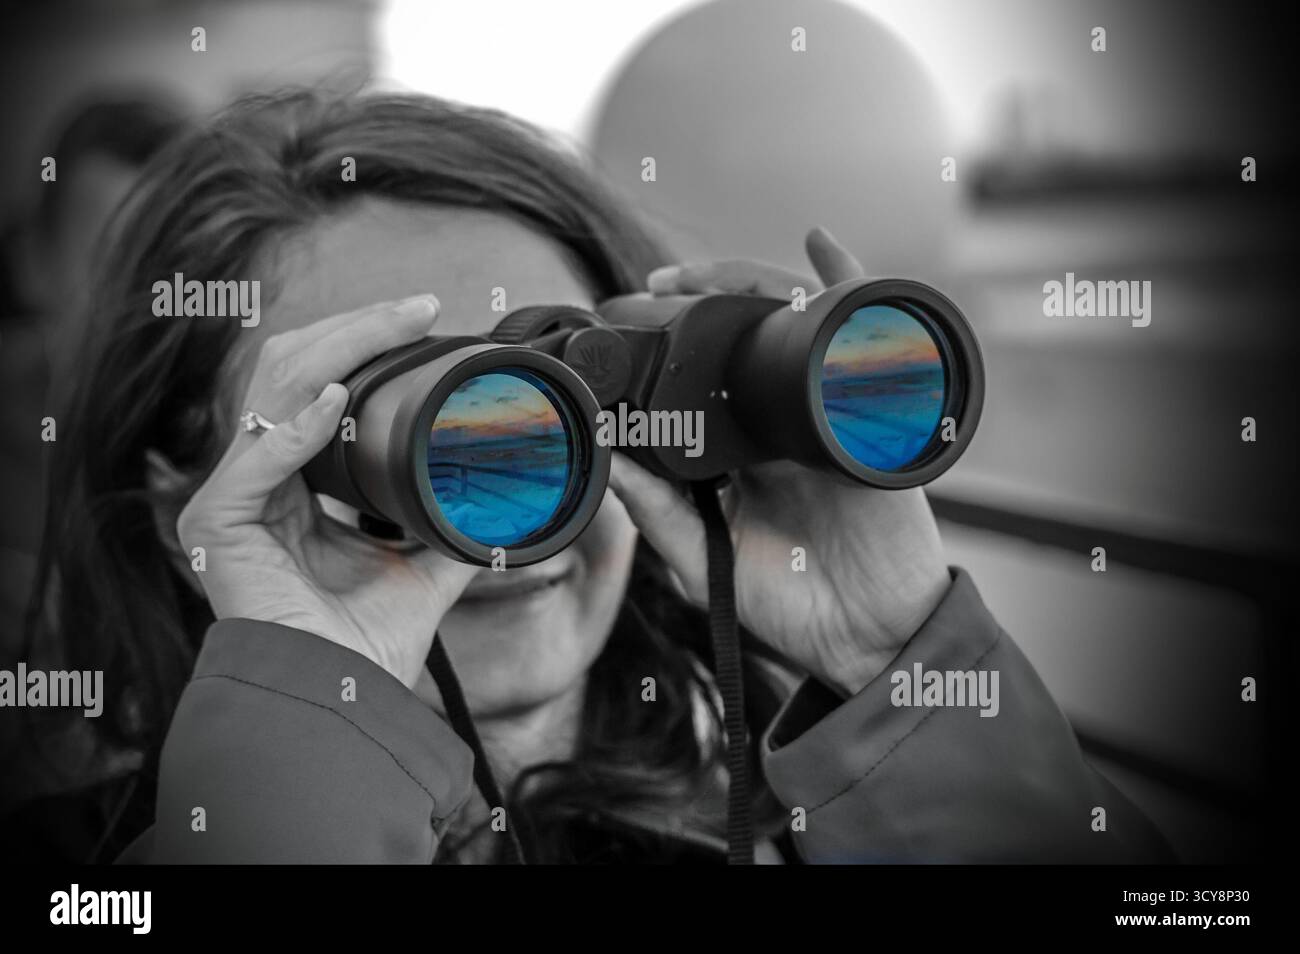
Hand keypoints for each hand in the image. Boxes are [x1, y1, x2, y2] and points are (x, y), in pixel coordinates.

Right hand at [176, 296, 478, 688]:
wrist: (340, 701)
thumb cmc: (366, 642)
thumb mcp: (423, 563)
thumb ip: (449, 519)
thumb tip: (506, 486)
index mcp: (294, 482)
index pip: (316, 384)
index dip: (365, 344)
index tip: (426, 319)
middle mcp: (257, 480)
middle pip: (292, 370)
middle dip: (355, 330)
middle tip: (416, 305)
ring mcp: (230, 498)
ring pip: (274, 391)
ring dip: (338, 351)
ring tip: (394, 323)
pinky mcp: (214, 526)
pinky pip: (255, 462)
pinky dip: (297, 428)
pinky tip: (337, 398)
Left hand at [609, 227, 950, 695]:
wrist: (867, 639)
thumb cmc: (791, 606)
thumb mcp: (703, 558)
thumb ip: (656, 512)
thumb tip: (606, 453)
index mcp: (741, 452)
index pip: (702, 379)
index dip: (664, 348)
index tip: (618, 326)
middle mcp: (780, 423)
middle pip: (741, 337)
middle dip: (694, 301)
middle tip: (649, 287)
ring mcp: (824, 413)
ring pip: (789, 322)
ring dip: (745, 284)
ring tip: (695, 274)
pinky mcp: (868, 416)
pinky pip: (865, 333)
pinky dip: (847, 281)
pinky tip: (819, 246)